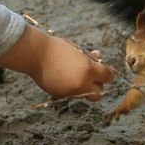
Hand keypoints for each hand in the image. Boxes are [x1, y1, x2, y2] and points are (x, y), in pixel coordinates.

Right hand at [0, 26, 115, 100]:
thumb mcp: (76, 50)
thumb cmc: (56, 48)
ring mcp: (71, 92)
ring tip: (74, 74)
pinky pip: (71, 94)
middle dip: (97, 86)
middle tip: (92, 77)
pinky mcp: (60, 95)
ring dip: (84, 87)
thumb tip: (98, 56)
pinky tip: (64, 77)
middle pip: (98, 93)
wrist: (35, 54)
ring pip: (84, 95)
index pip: (107, 77)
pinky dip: (71, 88)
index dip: (108, 74)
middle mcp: (82, 84)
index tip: (106, 72)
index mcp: (88, 70)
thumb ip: (89, 57)